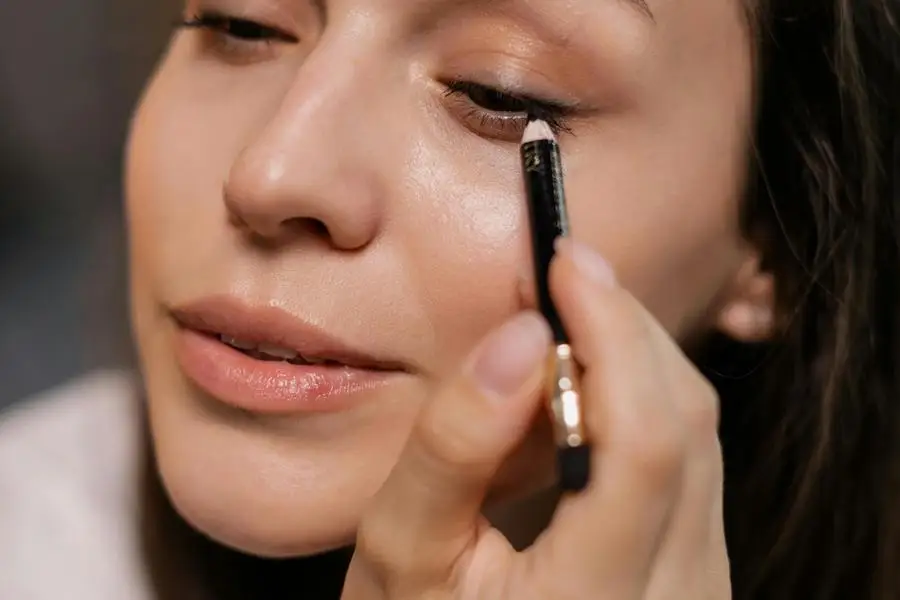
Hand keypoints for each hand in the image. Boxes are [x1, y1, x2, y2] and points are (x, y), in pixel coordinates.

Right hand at [341, 239, 730, 599]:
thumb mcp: (401, 552)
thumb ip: (453, 448)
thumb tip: (519, 338)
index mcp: (598, 599)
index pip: (644, 440)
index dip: (612, 331)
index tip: (565, 264)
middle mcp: (676, 595)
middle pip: (685, 421)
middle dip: (622, 327)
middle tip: (559, 279)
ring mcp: (700, 587)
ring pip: (698, 433)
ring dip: (634, 356)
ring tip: (564, 326)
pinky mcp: (699, 572)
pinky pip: (693, 459)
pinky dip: (642, 400)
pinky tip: (585, 389)